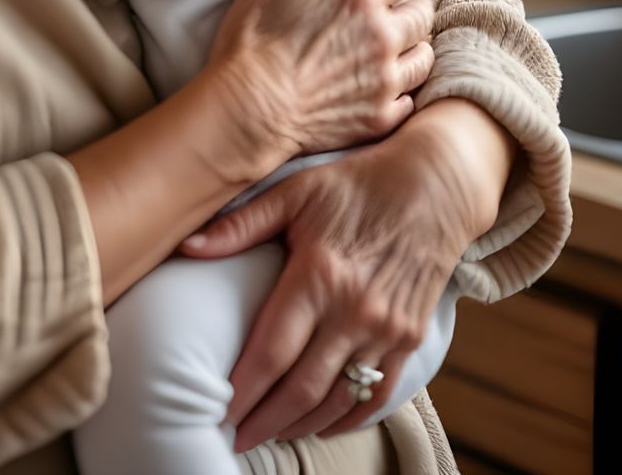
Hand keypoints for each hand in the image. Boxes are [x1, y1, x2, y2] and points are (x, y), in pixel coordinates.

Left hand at [181, 113, 480, 451]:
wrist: (435, 184)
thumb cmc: (357, 183)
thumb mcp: (296, 190)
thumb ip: (242, 223)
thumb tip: (186, 245)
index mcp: (319, 274)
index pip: (271, 351)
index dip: (242, 390)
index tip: (217, 411)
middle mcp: (355, 310)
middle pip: (301, 388)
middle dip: (264, 420)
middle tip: (234, 438)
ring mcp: (387, 329)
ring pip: (337, 399)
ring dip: (300, 425)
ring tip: (268, 433)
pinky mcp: (411, 338)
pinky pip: (376, 394)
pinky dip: (345, 417)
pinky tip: (319, 424)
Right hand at [200, 0, 435, 184]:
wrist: (247, 109)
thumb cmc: (253, 37)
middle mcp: (383, 36)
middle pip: (424, 11)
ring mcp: (385, 81)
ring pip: (424, 56)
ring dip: (414, 43)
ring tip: (399, 39)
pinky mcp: (380, 117)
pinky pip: (410, 98)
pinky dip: (403, 86)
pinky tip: (385, 81)